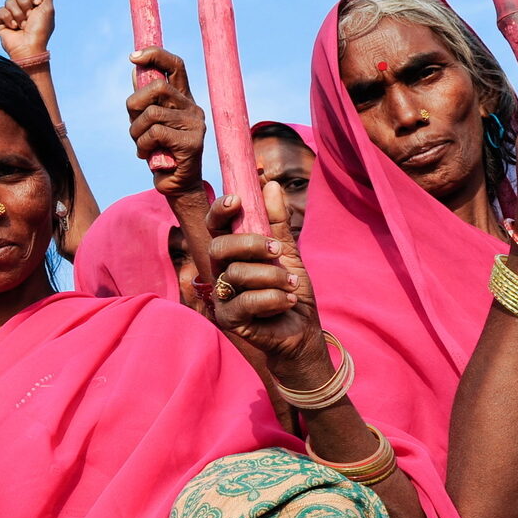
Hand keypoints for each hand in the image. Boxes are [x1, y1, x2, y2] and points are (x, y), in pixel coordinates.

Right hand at [0, 0, 54, 64]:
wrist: (29, 47)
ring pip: (9, 1)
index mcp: (35, 6)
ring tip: (21, 26)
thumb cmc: (40, 30)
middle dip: (25, 6)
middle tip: (29, 18)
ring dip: (17, 14)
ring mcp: (12, 15)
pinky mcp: (2, 22)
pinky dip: (8, 18)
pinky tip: (13, 27)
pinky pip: (0, 10)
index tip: (38, 4)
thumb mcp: (48, 9)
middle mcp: (23, 9)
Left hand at [126, 48, 205, 194]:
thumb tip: (136, 68)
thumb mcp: (150, 122)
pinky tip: (147, 155)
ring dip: (136, 132)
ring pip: (151, 113)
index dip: (154, 55)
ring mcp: (195, 124)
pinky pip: (154, 133)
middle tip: (134, 124)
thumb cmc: (161, 152)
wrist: (177, 185)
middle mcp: (193, 107)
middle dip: (134, 105)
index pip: (175, 65)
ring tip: (142, 145)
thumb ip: (145, 99)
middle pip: (157, 87)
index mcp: (183, 99)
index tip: (133, 57)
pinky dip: (142, 144)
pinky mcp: (192, 143)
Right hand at [206, 181, 323, 372]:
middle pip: (219, 247)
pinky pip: (245, 301)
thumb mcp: (288, 253)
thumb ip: (278, 222)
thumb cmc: (291, 292)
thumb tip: (271, 184)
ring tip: (291, 285)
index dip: (220, 210)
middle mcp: (221, 271)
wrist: (302, 333)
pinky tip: (287, 302)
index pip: (215, 226)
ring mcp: (222, 296)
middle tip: (277, 251)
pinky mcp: (228, 319)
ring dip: (271, 277)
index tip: (238, 200)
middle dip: (250, 244)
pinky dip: (272, 299)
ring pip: (236, 274)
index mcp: (233, 253)